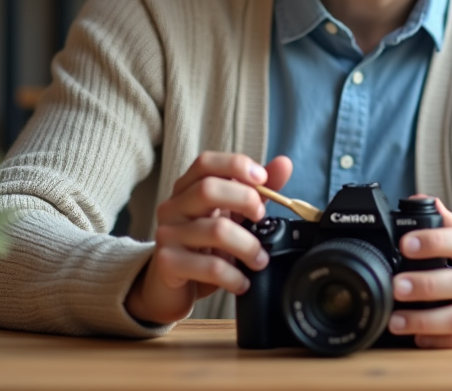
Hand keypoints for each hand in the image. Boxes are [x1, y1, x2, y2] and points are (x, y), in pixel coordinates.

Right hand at [125, 152, 292, 325]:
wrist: (171, 289)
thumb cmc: (203, 248)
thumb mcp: (232, 216)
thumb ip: (255, 191)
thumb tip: (283, 164)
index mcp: (187, 189)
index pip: (205, 163)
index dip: (235, 165)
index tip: (262, 179)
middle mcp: (173, 207)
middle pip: (207, 190)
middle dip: (245, 200)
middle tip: (261, 219)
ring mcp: (167, 235)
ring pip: (216, 230)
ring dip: (249, 246)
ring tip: (260, 260)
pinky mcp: (168, 263)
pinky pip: (210, 266)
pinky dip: (235, 276)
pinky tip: (242, 282)